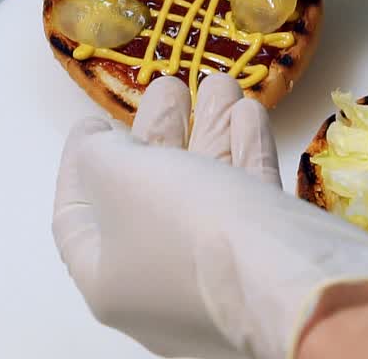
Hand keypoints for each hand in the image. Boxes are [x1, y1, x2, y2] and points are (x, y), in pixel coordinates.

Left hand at [52, 74, 367, 358]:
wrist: (291, 280)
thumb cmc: (188, 228)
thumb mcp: (119, 176)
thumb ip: (96, 152)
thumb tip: (93, 143)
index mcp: (107, 280)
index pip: (75, 218)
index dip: (79, 164)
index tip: (94, 121)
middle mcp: (157, 287)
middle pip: (147, 197)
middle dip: (161, 133)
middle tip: (171, 86)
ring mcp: (214, 279)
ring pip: (204, 193)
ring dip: (212, 131)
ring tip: (221, 80)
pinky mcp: (265, 266)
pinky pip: (247, 205)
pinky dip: (246, 155)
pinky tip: (249, 112)